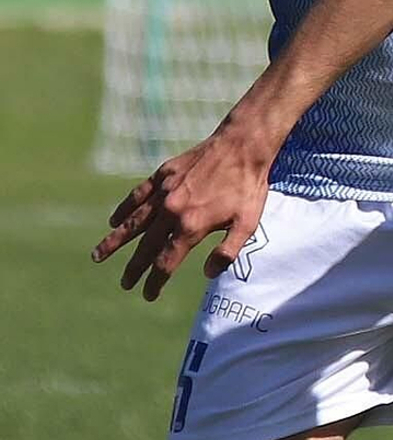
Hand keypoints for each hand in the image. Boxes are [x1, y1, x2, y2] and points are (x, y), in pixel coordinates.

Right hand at [92, 129, 273, 300]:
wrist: (242, 144)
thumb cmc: (248, 187)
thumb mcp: (248, 224)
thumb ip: (227, 252)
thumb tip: (208, 274)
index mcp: (192, 226)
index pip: (166, 263)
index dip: (155, 282)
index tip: (148, 295)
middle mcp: (172, 211)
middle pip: (146, 247)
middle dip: (134, 268)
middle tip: (125, 284)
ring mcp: (165, 191)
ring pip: (133, 221)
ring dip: (115, 240)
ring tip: (98, 255)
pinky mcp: (163, 174)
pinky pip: (138, 194)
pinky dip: (124, 208)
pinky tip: (114, 220)